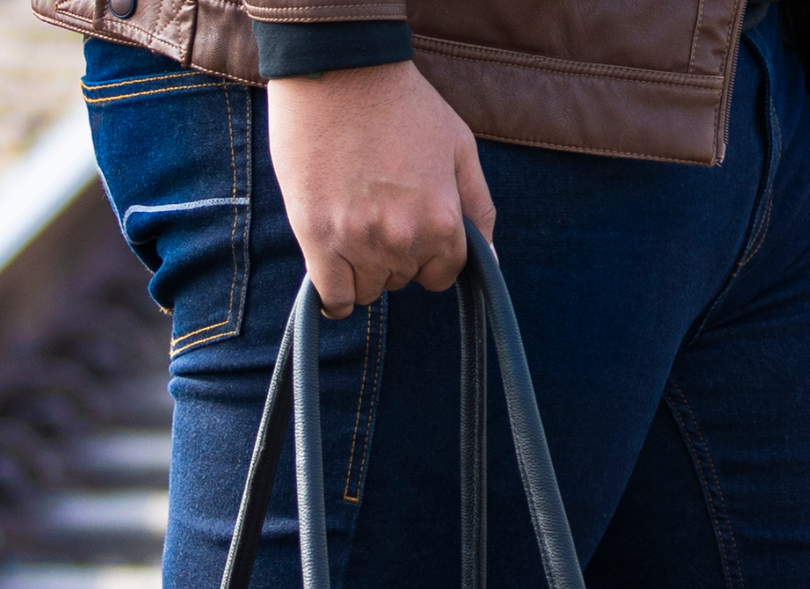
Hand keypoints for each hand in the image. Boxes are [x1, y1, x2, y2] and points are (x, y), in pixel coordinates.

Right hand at [267, 61, 495, 319]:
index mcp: (442, 219)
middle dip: (394, 256)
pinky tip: (333, 271)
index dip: (428, 256)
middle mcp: (403, 238)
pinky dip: (334, 295)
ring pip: (368, 292)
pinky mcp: (318, 239)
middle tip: (376, 210)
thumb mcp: (459, 147)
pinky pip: (333, 298)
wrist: (337, 68)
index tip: (410, 229)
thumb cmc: (402, 104)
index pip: (442, 276)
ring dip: (362, 270)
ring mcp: (359, 241)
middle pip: (402, 281)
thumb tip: (491, 264)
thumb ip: (479, 210)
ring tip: (351, 224)